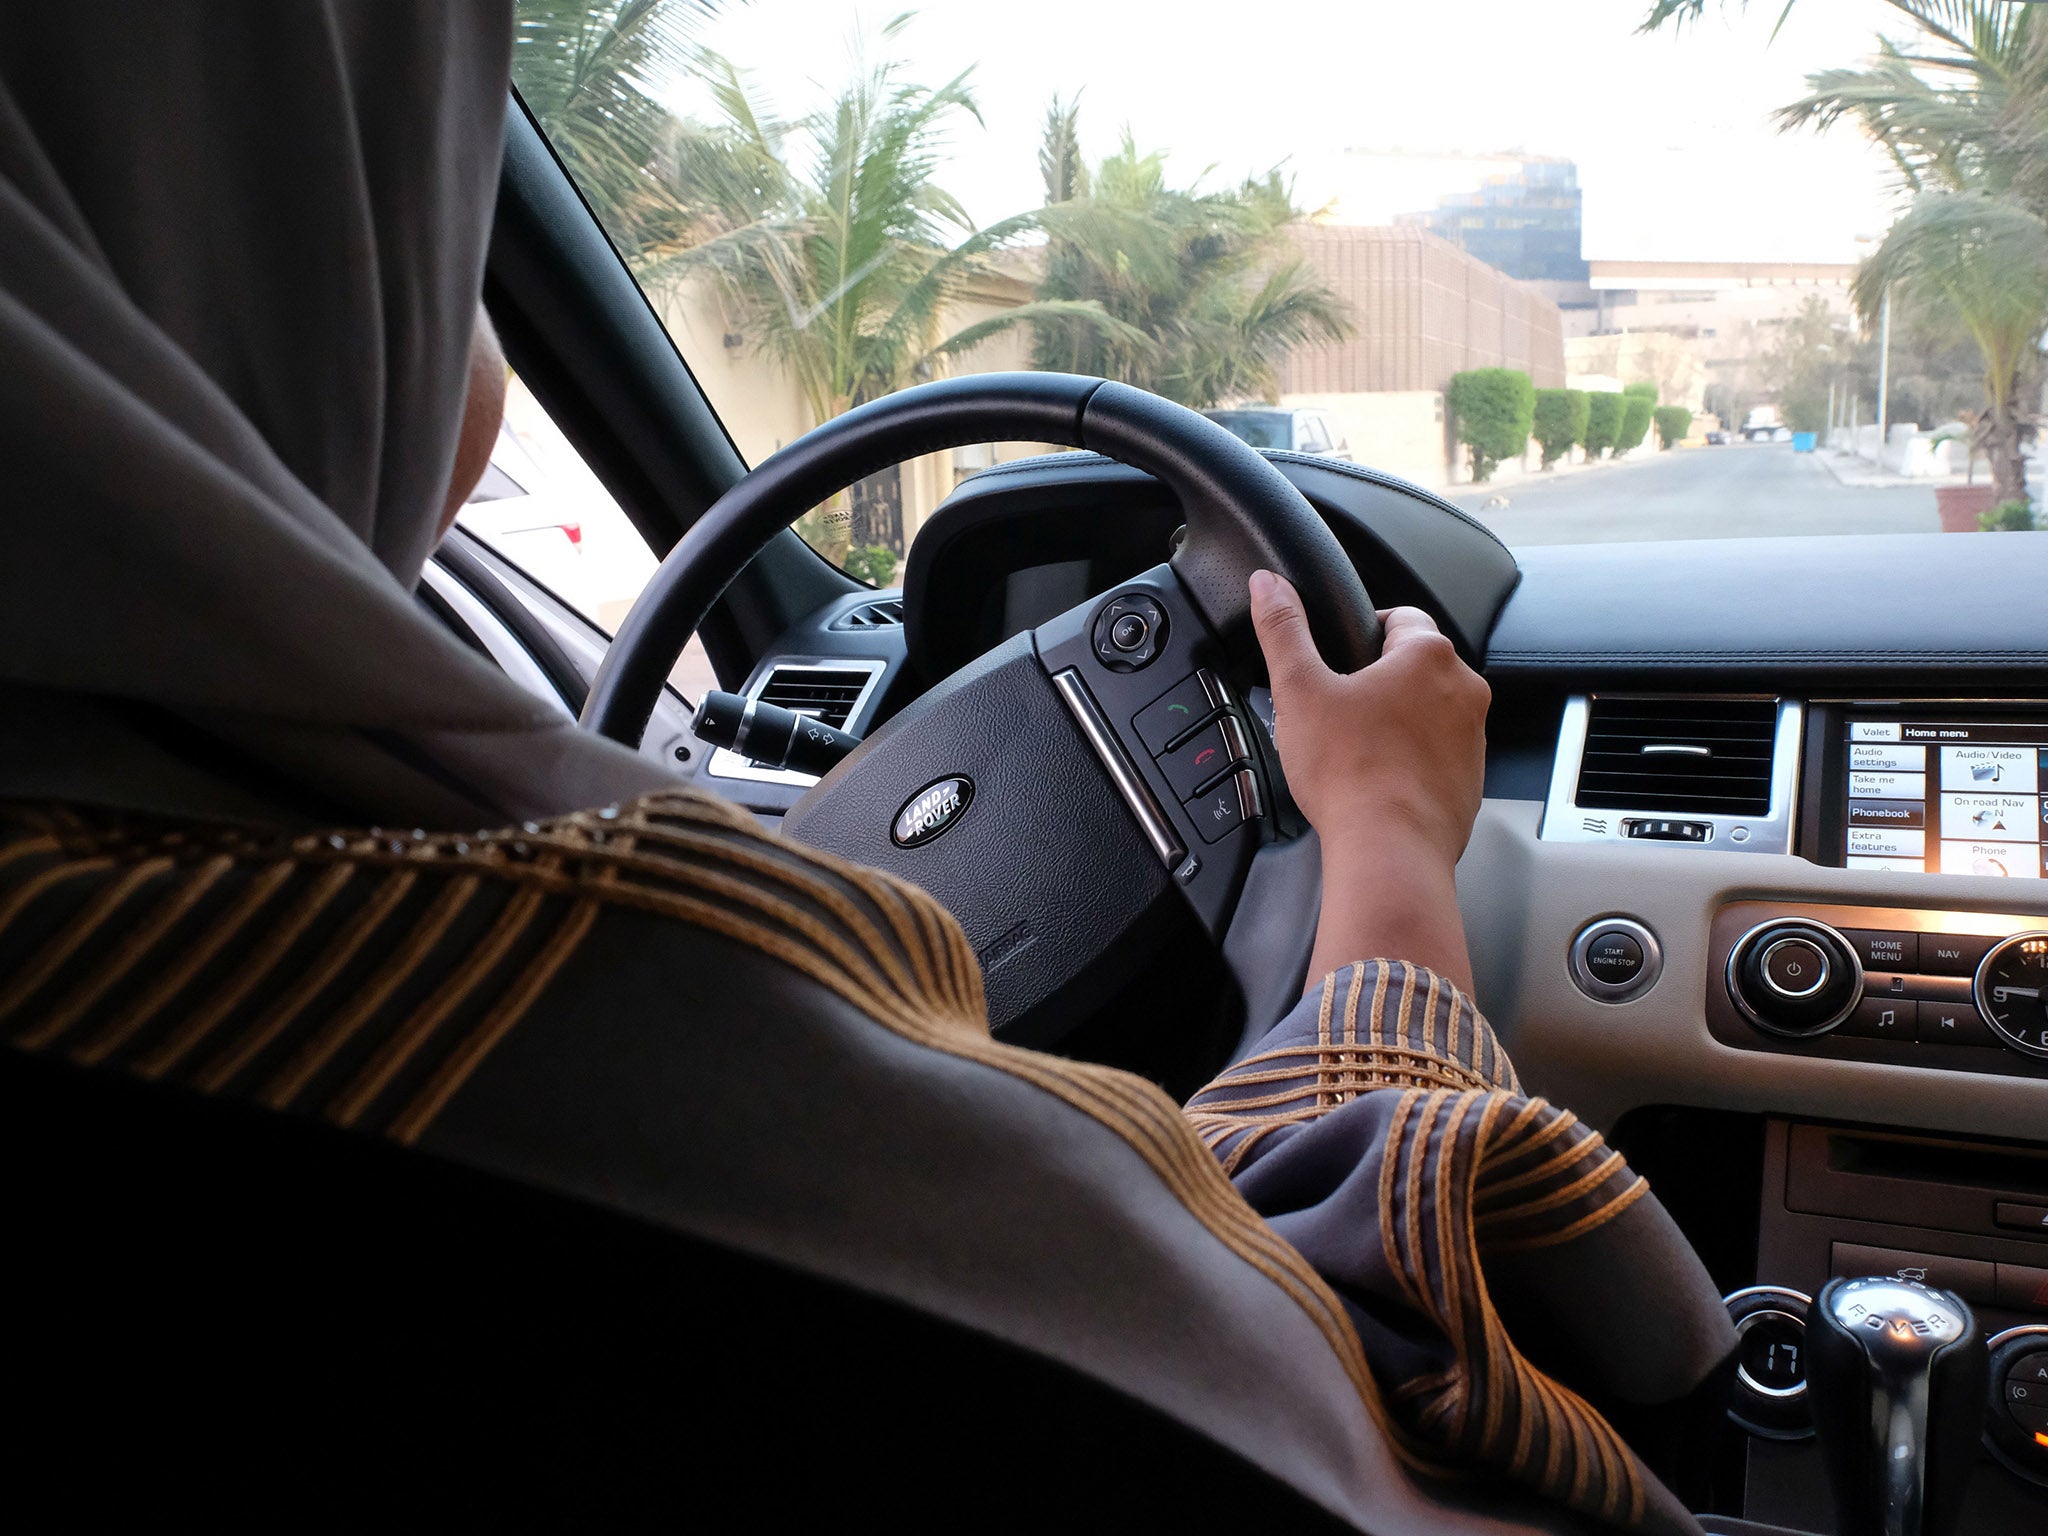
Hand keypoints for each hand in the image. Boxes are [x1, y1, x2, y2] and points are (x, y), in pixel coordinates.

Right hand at [1248, 569, 1489, 992]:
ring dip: (1400, 722)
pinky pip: (1439, 756)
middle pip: (1416, 667)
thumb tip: (1268, 585)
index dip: (1363, 631)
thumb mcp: (1299, 690)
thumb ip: (1282, 628)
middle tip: (1338, 710)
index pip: (1400, 616)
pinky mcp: (1472, 780)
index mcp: (1428, 655)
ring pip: (1430, 711)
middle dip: (1380, 681)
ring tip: (1355, 751)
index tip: (1339, 657)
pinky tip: (1377, 782)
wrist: (1389, 850)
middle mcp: (1464, 690)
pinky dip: (1413, 762)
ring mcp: (1474, 737)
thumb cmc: (1349, 774)